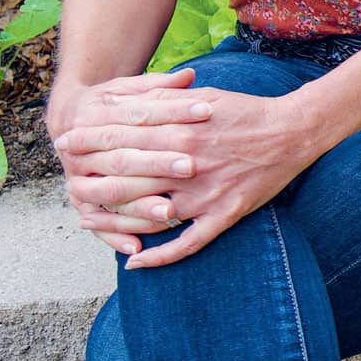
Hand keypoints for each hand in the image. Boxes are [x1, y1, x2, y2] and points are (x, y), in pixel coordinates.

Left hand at [55, 85, 315, 269]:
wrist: (294, 130)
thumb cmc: (246, 111)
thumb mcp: (203, 95)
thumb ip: (164, 100)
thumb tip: (124, 100)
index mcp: (182, 130)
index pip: (123, 137)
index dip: (90, 139)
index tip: (66, 143)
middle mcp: (189, 164)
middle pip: (127, 177)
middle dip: (90, 179)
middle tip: (66, 182)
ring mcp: (205, 194)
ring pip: (149, 214)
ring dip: (113, 222)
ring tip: (87, 222)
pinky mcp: (224, 215)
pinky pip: (187, 244)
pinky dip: (159, 257)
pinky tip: (134, 265)